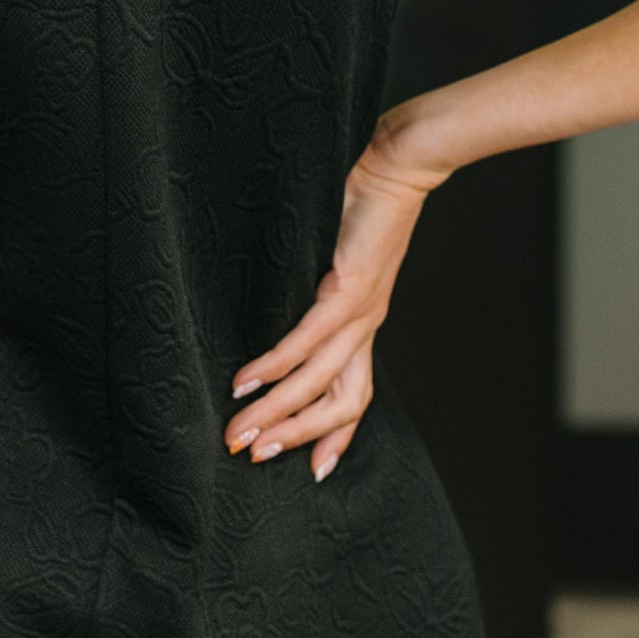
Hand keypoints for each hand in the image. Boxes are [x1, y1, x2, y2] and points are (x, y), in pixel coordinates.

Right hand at [224, 120, 443, 479]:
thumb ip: (316, 290)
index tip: (314, 472)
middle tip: (252, 457)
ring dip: (278, 413)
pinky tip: (248, 383)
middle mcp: (366, 327)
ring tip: (239, 434)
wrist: (399, 165)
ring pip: (320, 382)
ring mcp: (360, 311)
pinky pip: (309, 339)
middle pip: (340, 404)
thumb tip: (278, 306)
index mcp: (364, 324)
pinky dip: (277, 366)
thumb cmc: (361, 206)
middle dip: (295, 436)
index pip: (354, 395)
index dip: (335, 436)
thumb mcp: (337, 260)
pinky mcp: (348, 288)